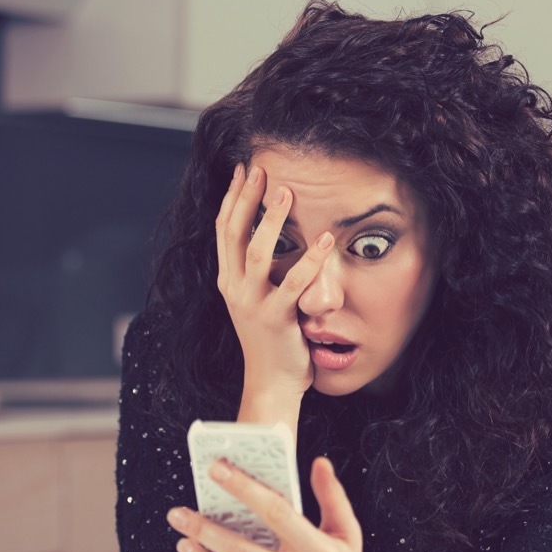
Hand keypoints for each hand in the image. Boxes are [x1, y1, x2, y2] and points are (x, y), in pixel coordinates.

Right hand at [215, 162, 334, 400]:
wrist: (271, 382)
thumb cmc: (272, 339)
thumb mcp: (258, 299)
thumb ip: (261, 272)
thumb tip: (272, 237)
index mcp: (229, 281)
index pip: (224, 230)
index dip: (232, 197)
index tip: (243, 170)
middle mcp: (234, 288)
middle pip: (234, 233)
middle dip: (246, 198)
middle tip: (261, 169)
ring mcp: (251, 304)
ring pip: (257, 252)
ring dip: (271, 219)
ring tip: (288, 192)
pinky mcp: (274, 319)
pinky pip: (293, 284)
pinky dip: (311, 260)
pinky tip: (327, 240)